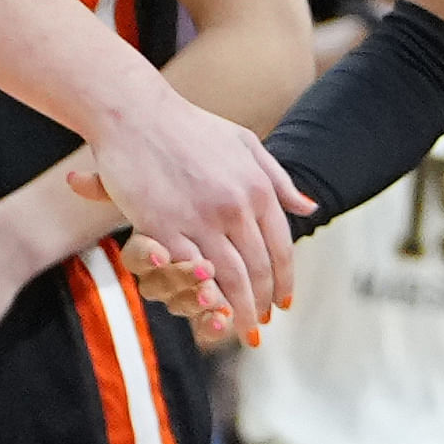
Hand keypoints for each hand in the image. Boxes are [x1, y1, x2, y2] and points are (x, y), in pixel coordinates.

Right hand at [72, 87, 305, 341]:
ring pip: (231, 278)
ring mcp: (201, 217)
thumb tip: (309, 208)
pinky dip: (205, 296)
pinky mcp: (165, 227)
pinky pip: (192, 271)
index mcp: (257, 187)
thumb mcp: (244, 143)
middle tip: (262, 325)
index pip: (280, 247)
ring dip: (240, 309)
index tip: (284, 302)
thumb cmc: (188, 127)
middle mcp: (236, 205)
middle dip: (263, 303)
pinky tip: (208, 311)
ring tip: (241, 330)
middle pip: (259, 268)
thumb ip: (277, 179)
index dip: (284, 280)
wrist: (134, 113)